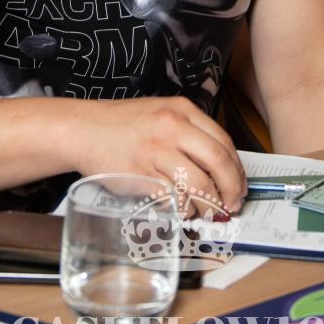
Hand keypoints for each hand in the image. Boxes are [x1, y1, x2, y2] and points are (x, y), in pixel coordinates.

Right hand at [73, 96, 247, 212]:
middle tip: (231, 206)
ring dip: (209, 205)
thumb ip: (190, 134)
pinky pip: (174, 198)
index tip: (239, 187)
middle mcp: (172, 127)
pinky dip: (184, 209)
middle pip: (218, 162)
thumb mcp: (162, 114)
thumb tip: (220, 170)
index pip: (223, 142)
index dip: (236, 170)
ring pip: (198, 184)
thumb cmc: (123, 125)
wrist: (84, 129)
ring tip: (207, 213)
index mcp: (183, 110)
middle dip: (230, 190)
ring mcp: (156, 150)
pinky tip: (183, 211)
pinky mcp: (141, 173)